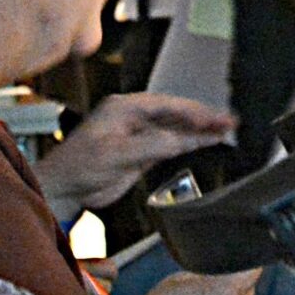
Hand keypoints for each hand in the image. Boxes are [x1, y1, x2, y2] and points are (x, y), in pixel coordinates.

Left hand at [37, 92, 236, 216]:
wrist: (65, 189)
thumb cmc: (79, 166)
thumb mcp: (116, 154)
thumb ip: (152, 145)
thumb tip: (182, 140)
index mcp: (124, 108)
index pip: (168, 105)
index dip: (193, 111)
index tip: (214, 118)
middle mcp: (134, 117)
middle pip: (176, 114)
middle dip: (203, 118)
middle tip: (230, 121)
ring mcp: (139, 134)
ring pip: (177, 128)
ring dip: (201, 130)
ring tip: (228, 129)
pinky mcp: (143, 152)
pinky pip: (172, 144)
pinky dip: (191, 143)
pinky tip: (208, 142)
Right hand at [134, 268, 262, 294]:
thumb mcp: (185, 275)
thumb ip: (210, 271)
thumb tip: (219, 269)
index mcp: (233, 288)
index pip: (255, 268)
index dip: (248, 259)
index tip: (239, 255)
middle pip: (250, 285)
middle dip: (238, 277)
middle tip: (219, 271)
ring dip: (233, 293)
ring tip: (209, 290)